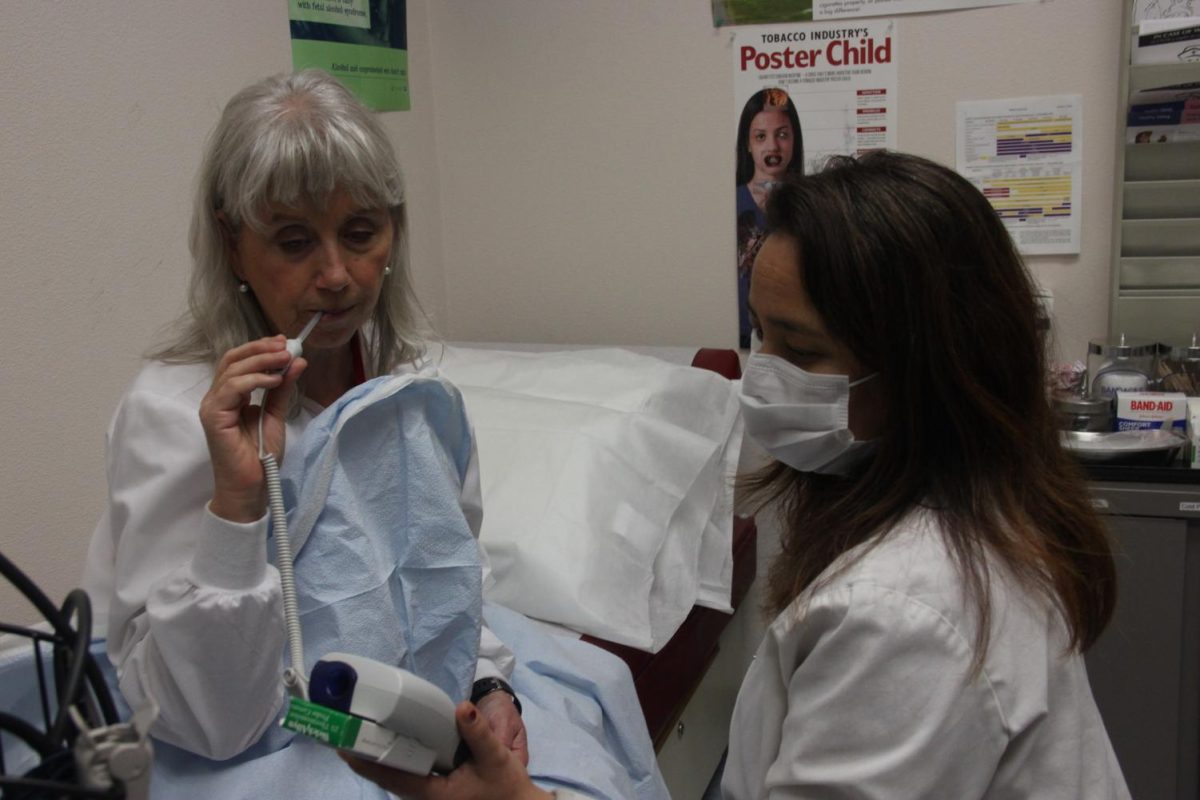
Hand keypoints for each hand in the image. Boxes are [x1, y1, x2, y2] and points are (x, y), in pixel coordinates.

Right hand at [199, 336, 305, 521]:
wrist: (254, 486)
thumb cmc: (260, 456)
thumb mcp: (275, 414)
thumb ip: (282, 389)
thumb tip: (297, 362)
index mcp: (229, 395)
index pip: (239, 361)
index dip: (260, 348)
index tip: (284, 342)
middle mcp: (217, 397)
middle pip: (233, 360)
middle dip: (261, 349)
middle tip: (286, 346)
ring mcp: (212, 406)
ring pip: (232, 370)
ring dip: (262, 361)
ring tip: (285, 360)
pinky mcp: (213, 416)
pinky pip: (232, 388)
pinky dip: (255, 379)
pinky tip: (274, 380)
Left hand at [341, 702, 550, 799]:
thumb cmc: (506, 787)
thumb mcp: (496, 757)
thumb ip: (478, 732)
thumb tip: (462, 706)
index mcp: (434, 794)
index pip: (392, 777)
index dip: (366, 762)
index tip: (344, 746)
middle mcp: (424, 798)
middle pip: (387, 777)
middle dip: (366, 757)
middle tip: (347, 731)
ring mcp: (428, 797)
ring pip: (396, 777)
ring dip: (379, 758)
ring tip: (362, 733)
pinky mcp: (434, 792)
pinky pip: (407, 776)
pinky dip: (396, 760)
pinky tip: (392, 743)